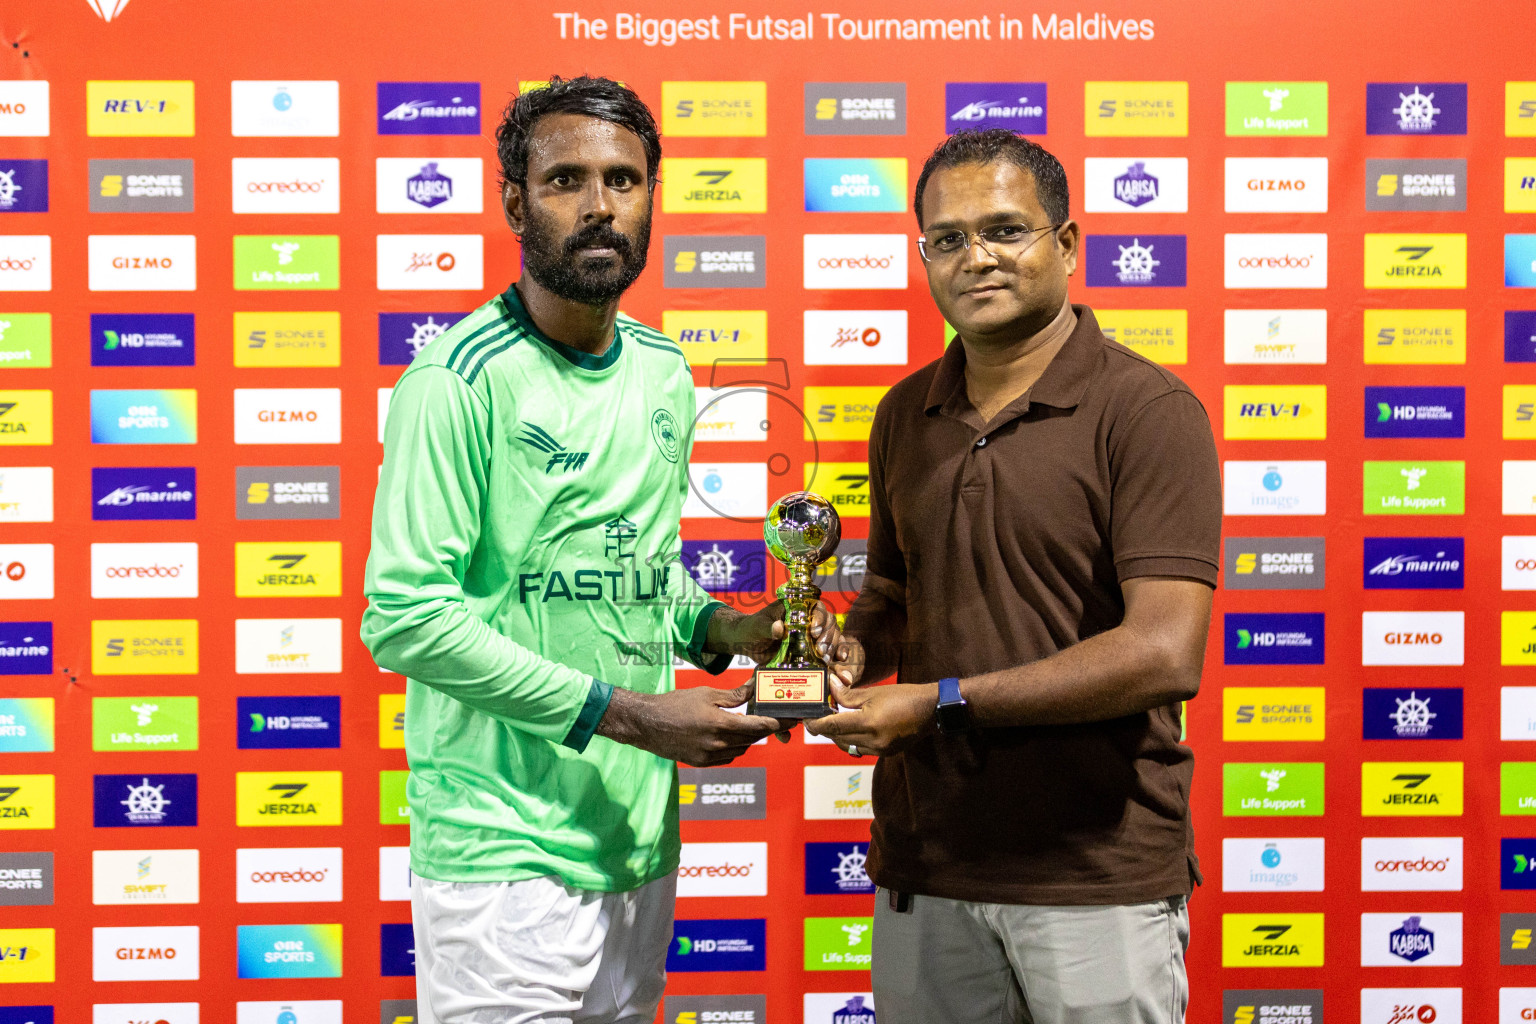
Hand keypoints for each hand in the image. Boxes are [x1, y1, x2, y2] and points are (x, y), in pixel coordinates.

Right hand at [596, 682, 783, 766]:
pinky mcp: (702, 763)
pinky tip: (732, 737)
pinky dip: (735, 747)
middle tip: (777, 720)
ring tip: (752, 725)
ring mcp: (710, 756)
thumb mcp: (706, 694)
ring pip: (742, 749)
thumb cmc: (675, 704)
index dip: (777, 723)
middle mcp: (717, 744)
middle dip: (766, 729)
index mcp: (720, 724)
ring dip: (750, 738)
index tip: (790, 719)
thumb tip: (753, 689)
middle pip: (753, 739)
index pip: (758, 726)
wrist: (647, 724)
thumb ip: (733, 696)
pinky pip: (728, 756)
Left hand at [733, 599, 864, 686]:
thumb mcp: (757, 626)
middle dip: (828, 635)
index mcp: (797, 608)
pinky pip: (829, 650)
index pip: (816, 607)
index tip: (815, 630)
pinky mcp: (812, 650)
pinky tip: (840, 661)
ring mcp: (811, 635)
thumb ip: (767, 627)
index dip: (819, 617)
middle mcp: (808, 619)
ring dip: (833, 646)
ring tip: (826, 658)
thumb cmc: (751, 628)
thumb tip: (779, 627)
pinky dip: (837, 654)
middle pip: (829, 622)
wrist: (748, 644)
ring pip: (832, 636)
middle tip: (821, 649)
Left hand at [804, 679, 938, 757]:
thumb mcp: (874, 693)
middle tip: (816, 718)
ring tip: (833, 722)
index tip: (806, 720)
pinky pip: (860, 749)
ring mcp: (880, 749)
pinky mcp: (886, 753)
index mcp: (869, 723)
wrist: (931, 710)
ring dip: (837, 736)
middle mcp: (873, 741)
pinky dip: (851, 740)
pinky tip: (850, 728)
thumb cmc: (904, 697)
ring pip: (848, 746)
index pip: (834, 726)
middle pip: (838, 738)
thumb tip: (831, 688)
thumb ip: (849, 695)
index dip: (817, 724)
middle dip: (825, 729)